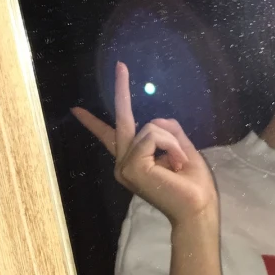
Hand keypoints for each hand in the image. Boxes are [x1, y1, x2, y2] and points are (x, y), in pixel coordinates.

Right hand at [71, 62, 217, 227]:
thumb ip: (167, 131)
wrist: (197, 209)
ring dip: (173, 140)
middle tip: (120, 65)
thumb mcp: (181, 148)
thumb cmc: (192, 184)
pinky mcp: (131, 166)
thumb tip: (154, 120)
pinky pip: (154, 134)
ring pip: (151, 127)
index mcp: (134, 161)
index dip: (93, 122)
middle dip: (121, 89)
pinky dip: (172, 145)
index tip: (76, 110)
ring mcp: (124, 166)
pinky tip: (177, 164)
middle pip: (122, 119)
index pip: (109, 136)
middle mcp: (123, 163)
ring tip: (180, 163)